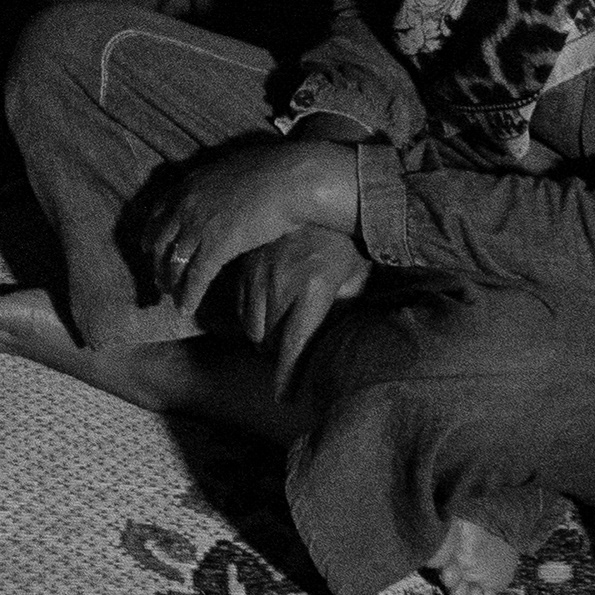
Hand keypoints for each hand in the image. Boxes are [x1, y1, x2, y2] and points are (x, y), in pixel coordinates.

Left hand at [126, 137, 357, 325]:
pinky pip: (195, 278)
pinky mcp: (216, 247)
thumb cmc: (275, 171)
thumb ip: (221, 185)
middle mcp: (187, 205)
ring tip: (171, 297)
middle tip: (159, 280)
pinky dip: (188, 296)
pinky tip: (186, 309)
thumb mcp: (235, 169)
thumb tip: (227, 192)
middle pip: (161, 241)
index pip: (159, 213)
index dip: (152, 234)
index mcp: (191, 184)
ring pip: (174, 262)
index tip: (148, 248)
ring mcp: (198, 226)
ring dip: (170, 283)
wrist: (291, 178)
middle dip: (157, 264)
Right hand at [228, 226, 370, 395]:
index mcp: (312, 290)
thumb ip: (345, 306)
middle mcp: (281, 287)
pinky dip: (251, 320)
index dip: (287, 377)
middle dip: (278, 357)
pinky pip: (240, 307)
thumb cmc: (341, 240)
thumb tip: (334, 335)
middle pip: (270, 341)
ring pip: (252, 327)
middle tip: (290, 361)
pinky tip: (266, 317)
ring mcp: (259, 277)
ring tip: (278, 340)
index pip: (294, 346)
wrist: (310, 195)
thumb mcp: (354, 274)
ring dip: (264, 340)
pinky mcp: (246, 268)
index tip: (284, 398)